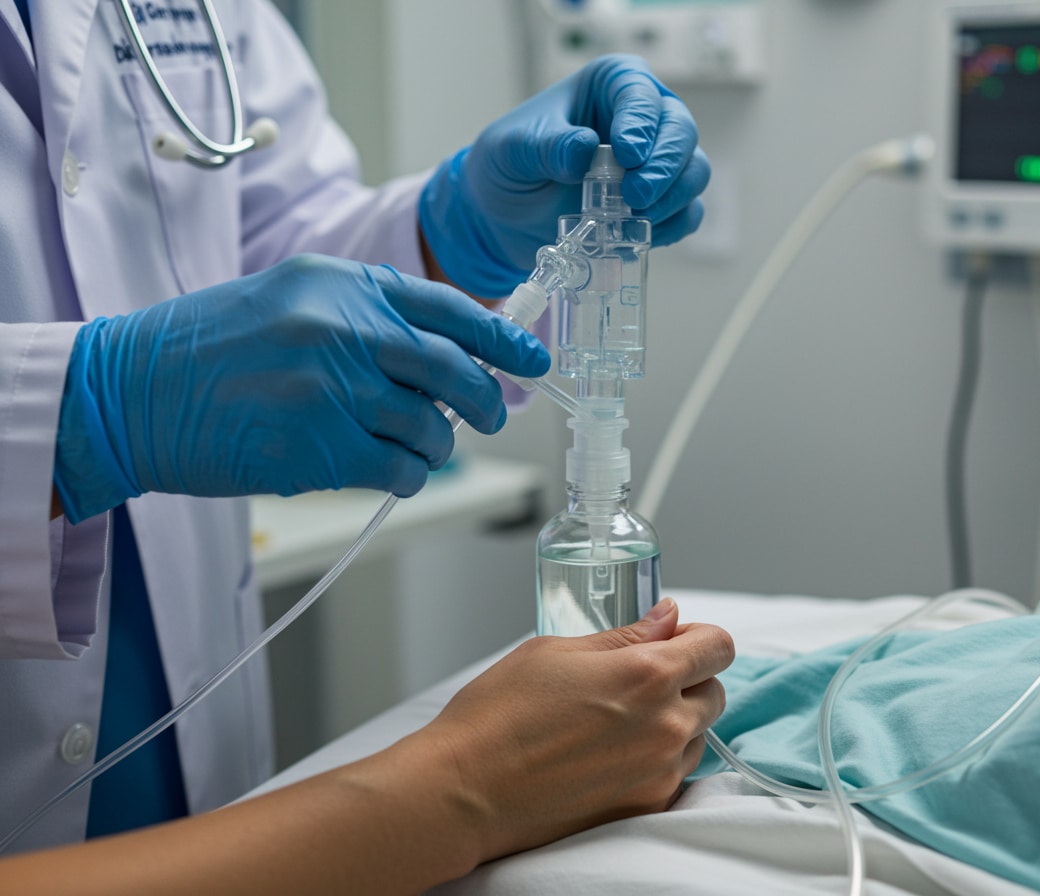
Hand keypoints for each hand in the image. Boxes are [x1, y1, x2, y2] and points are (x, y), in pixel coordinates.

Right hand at [53, 254, 549, 522]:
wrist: (130, 392)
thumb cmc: (208, 349)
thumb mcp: (292, 298)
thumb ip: (367, 315)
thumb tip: (444, 353)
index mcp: (343, 284)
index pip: (449, 308)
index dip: (503, 337)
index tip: (532, 359)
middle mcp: (345, 329)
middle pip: (454, 372)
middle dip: (484, 401)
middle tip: (489, 415)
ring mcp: (334, 389)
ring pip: (430, 430)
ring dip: (432, 447)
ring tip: (407, 447)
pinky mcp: (319, 447)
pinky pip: (399, 471)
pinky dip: (404, 477)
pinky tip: (380, 469)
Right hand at [409, 598, 732, 866]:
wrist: (464, 790)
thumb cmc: (498, 716)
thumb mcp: (557, 651)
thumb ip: (624, 635)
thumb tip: (665, 617)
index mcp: (647, 675)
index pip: (718, 646)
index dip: (699, 636)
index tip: (676, 639)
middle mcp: (665, 726)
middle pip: (715, 692)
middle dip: (689, 679)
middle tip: (641, 678)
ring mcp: (659, 772)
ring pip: (698, 736)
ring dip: (676, 721)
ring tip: (619, 720)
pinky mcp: (644, 807)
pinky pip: (675, 773)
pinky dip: (657, 759)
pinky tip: (611, 752)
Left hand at [419, 54, 711, 296]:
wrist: (505, 214)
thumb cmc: (510, 166)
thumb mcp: (512, 150)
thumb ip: (546, 146)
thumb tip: (583, 149)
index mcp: (611, 86)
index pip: (640, 95)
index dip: (640, 124)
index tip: (626, 155)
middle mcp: (645, 118)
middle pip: (680, 132)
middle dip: (664, 167)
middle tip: (635, 196)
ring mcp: (657, 162)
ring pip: (693, 172)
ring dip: (672, 198)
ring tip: (633, 219)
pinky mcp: (661, 203)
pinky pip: (687, 213)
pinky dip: (671, 227)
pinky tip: (640, 236)